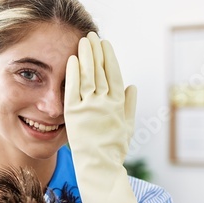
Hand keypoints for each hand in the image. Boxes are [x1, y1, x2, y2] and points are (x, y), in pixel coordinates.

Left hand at [64, 33, 152, 202]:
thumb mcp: (127, 127)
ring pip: (87, 75)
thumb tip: (132, 86)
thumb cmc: (114, 150)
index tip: (105, 44)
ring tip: (82, 41)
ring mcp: (89, 107)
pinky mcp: (74, 114)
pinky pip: (73, 89)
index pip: (114, 74)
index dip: (109, 57)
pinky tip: (70, 59)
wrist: (100, 168)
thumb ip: (129, 105)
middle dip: (96, 51)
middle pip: (100, 70)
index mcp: (118, 103)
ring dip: (85, 56)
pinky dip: (72, 73)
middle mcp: (105, 102)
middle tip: (91, 35)